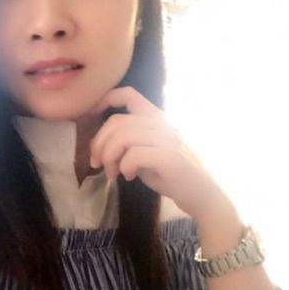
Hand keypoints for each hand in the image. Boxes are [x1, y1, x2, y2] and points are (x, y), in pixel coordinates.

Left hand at [89, 86, 227, 220]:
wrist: (201, 195)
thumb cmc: (169, 173)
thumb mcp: (144, 152)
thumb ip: (127, 142)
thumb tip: (99, 144)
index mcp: (155, 117)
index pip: (129, 94)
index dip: (105, 99)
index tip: (89, 114)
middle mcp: (162, 122)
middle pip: (117, 121)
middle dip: (99, 143)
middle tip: (96, 163)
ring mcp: (167, 138)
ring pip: (123, 136)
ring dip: (110, 157)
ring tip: (113, 173)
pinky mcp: (170, 157)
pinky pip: (134, 155)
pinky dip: (125, 166)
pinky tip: (128, 176)